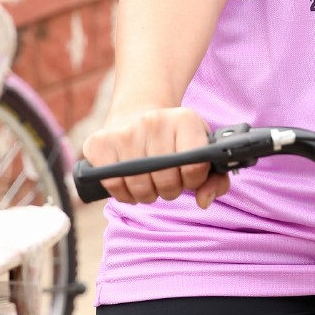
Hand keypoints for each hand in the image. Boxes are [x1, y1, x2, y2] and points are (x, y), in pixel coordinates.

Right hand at [81, 104, 230, 208]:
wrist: (137, 113)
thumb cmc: (175, 140)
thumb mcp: (202, 151)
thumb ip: (215, 179)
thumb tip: (203, 201)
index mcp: (185, 119)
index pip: (194, 166)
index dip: (193, 181)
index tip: (188, 177)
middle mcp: (154, 121)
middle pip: (166, 181)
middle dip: (169, 190)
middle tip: (166, 181)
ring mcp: (124, 131)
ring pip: (139, 187)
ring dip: (146, 194)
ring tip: (149, 182)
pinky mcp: (99, 142)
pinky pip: (113, 185)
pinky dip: (122, 193)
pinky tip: (128, 181)